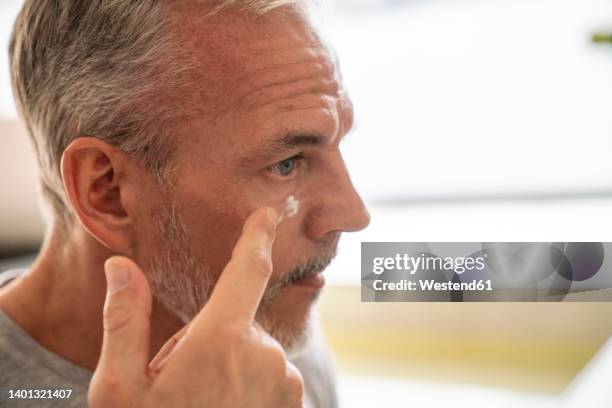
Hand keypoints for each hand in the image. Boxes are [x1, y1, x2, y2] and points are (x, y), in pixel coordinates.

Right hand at [88, 207, 303, 407]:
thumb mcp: (121, 388)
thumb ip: (125, 321)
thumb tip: (120, 266)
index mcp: (221, 340)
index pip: (246, 270)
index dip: (257, 236)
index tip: (272, 212)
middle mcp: (264, 355)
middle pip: (236, 322)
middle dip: (210, 337)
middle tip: (179, 379)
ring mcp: (284, 381)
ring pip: (253, 350)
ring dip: (230, 364)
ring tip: (201, 401)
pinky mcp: (293, 401)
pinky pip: (270, 374)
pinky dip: (249, 382)